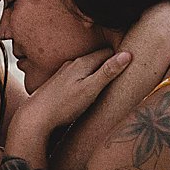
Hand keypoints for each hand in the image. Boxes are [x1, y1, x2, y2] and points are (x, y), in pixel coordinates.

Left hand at [15, 49, 132, 144]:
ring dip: (99, 71)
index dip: (121, 56)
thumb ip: (108, 72)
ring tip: (111, 78)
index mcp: (82, 63)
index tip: (135, 60)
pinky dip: (88, 78)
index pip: (108, 52)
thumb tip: (127, 54)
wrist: (35, 118)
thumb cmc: (64, 106)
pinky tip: (89, 88)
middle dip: (111, 62)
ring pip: (87, 67)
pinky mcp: (58, 84)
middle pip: (97, 58)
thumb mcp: (90, 89)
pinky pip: (78, 76)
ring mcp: (64, 73)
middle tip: (127, 69)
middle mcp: (72, 64)